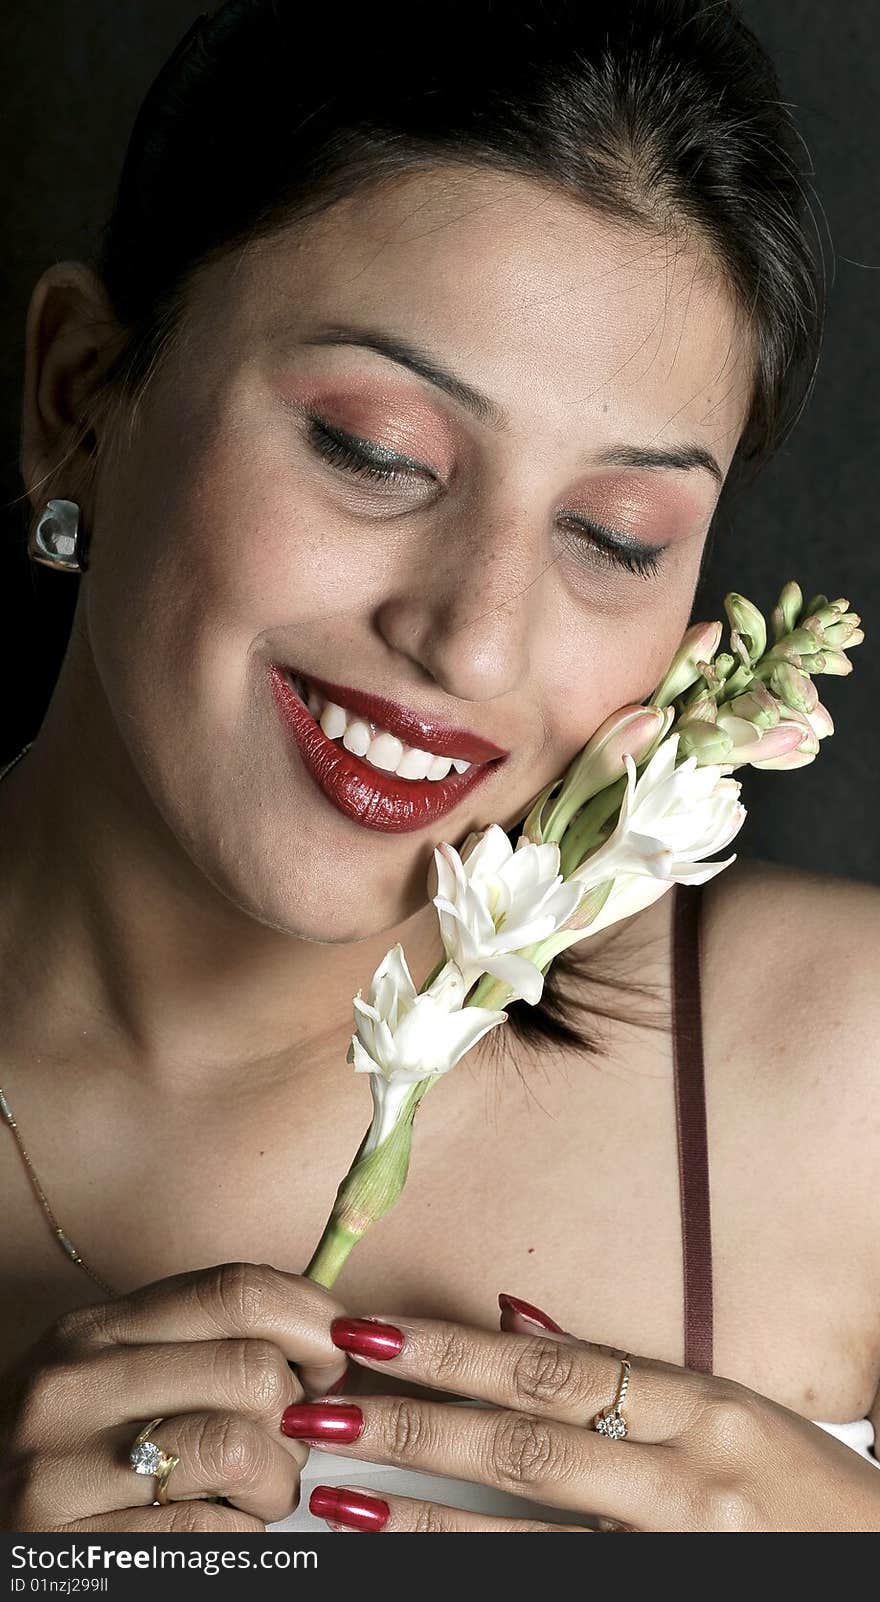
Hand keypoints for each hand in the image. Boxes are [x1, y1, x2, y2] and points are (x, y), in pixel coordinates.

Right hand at [0, 1262, 348, 1531]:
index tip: (333, 1356)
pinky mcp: (72, 1552)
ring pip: (241, 1451)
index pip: (235, 1289)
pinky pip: (210, 1534)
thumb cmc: (78, 1455)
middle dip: (295, 1416)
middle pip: (251, 1370)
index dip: (309, 1318)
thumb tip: (332, 1335)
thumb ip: (202, 1344)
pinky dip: (241, 1537)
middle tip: (287, 1444)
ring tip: (255, 1495)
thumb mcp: (117, 1376)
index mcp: (93, 1331)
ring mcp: (62, 1471)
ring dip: (276, 1484)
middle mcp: (72, 1387)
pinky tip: (221, 1531)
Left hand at [280, 1296, 879, 1531]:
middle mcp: (687, 1480)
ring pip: (527, 1536)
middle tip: (320, 1412)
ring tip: (335, 1504)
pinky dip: (480, 1577)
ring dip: (421, 1522)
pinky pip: (553, 1588)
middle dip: (412, 1427)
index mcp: (701, 1408)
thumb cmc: (801, 1488)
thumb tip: (511, 1320)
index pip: (551, 1369)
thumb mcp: (725, 1408)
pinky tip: (410, 1570)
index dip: (452, 1351)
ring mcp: (674, 1556)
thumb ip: (618, 1369)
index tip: (367, 1333)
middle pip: (525, 1447)